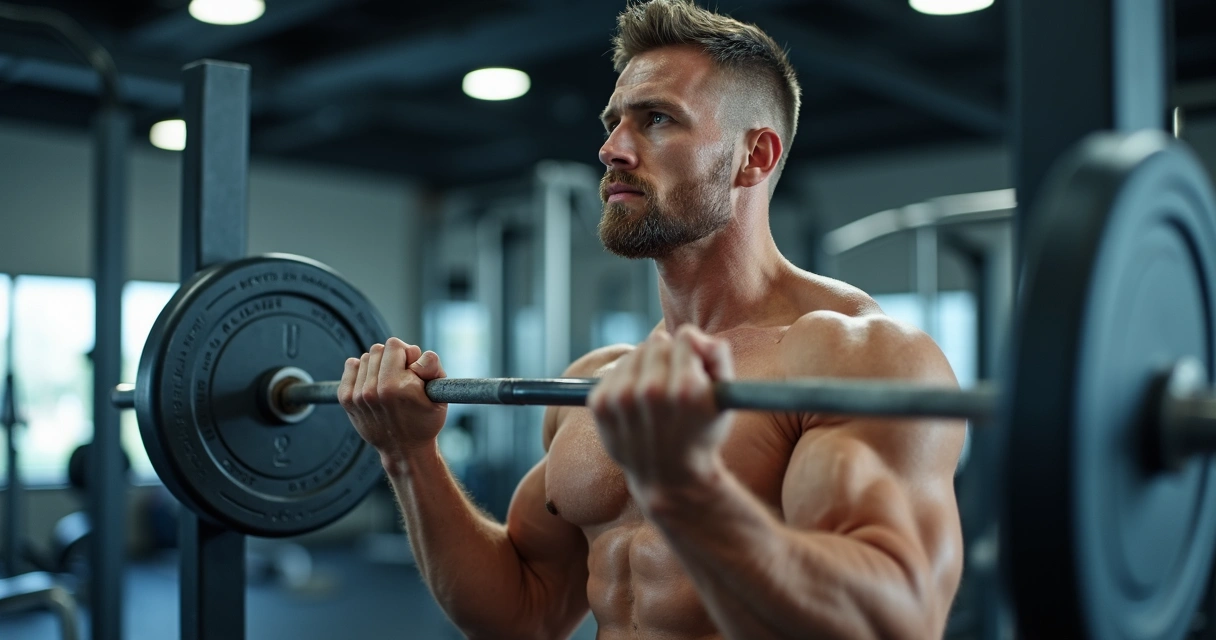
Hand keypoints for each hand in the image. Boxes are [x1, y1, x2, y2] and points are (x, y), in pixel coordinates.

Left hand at [338, 337, 447, 464]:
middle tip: (402, 376)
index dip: (408, 353)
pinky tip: (373, 382)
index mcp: (398, 387)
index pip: (394, 345)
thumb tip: (416, 354)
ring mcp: (358, 395)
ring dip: (378, 365)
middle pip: (378, 349)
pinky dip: (361, 370)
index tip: (413, 370)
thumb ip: (432, 365)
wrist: (404, 450)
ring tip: (388, 382)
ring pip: (366, 358)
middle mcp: (375, 390)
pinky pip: (351, 366)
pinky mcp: (347, 399)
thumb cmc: (425, 421)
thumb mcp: (439, 394)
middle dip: (392, 358)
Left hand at [587, 324, 734, 499]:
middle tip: (673, 387)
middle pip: (658, 342)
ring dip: (646, 367)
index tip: (693, 373)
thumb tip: (691, 334)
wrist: (668, 478)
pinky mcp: (599, 404)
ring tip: (655, 397)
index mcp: (685, 388)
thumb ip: (718, 355)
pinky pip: (614, 369)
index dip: (692, 353)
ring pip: (635, 353)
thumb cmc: (701, 434)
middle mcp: (650, 392)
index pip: (684, 337)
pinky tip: (636, 403)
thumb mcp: (725, 398)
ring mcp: (621, 399)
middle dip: (668, 358)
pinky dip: (626, 380)